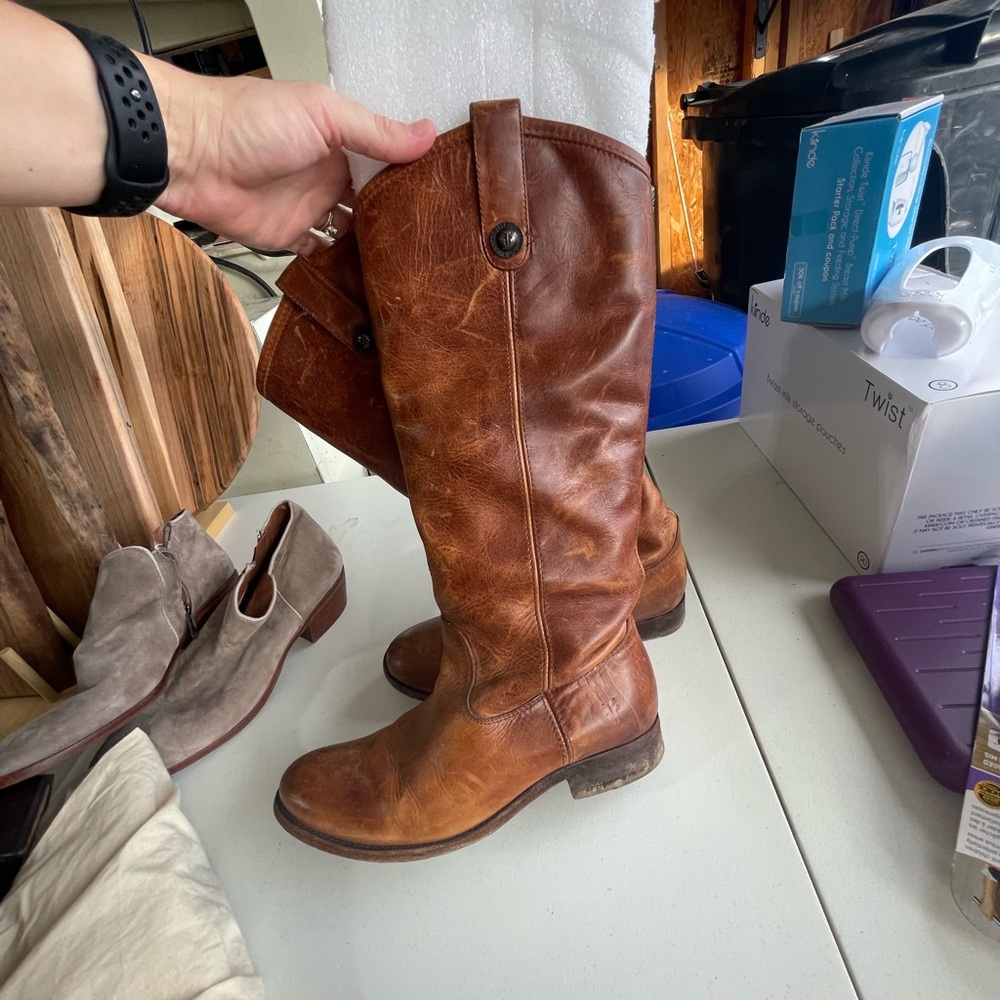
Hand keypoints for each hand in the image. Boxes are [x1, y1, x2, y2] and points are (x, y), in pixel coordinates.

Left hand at [153, 70, 435, 253]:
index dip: (411, 177)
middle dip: (397, 217)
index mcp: (340, 140)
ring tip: (409, 264)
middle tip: (432, 237)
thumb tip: (428, 134)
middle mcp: (328, 173)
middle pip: (373, 201)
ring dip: (373, 245)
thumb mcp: (324, 116)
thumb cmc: (249, 121)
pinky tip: (365, 276)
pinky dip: (339, 265)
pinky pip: (320, 255)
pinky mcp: (289, 237)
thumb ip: (375, 131)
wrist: (192, 154)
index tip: (443, 195)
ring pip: (352, 231)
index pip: (386, 160)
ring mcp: (309, 207)